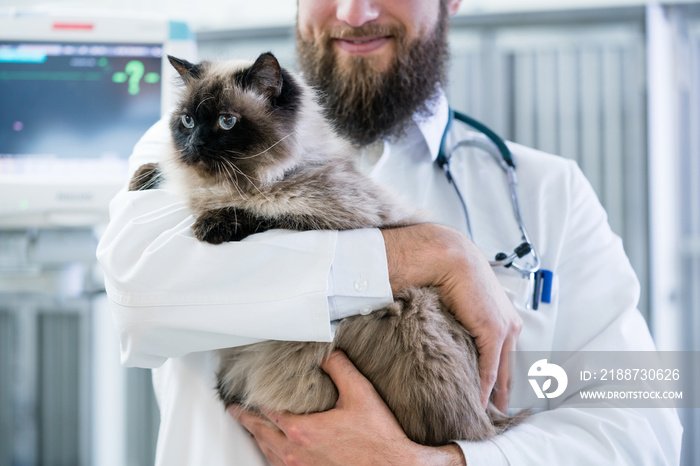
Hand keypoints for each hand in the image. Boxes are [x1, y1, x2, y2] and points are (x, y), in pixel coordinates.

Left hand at [230, 351, 464, 465]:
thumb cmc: (379, 438)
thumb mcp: (360, 393)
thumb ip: (339, 368)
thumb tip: (326, 353)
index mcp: (302, 430)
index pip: (269, 411)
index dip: (257, 400)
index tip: (248, 393)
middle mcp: (295, 454)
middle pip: (260, 433)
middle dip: (246, 420)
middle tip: (235, 411)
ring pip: (267, 454)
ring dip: (257, 439)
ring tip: (252, 430)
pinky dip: (271, 457)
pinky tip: (275, 453)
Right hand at [382, 223, 521, 411]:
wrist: (449, 257)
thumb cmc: (451, 272)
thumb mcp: (461, 300)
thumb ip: (462, 317)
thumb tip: (450, 328)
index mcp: (504, 315)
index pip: (505, 354)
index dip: (501, 376)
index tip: (495, 395)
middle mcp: (510, 323)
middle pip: (509, 366)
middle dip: (503, 391)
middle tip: (495, 413)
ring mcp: (505, 328)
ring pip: (502, 371)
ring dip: (494, 393)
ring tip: (485, 414)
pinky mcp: (494, 331)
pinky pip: (490, 368)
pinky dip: (484, 387)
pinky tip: (477, 403)